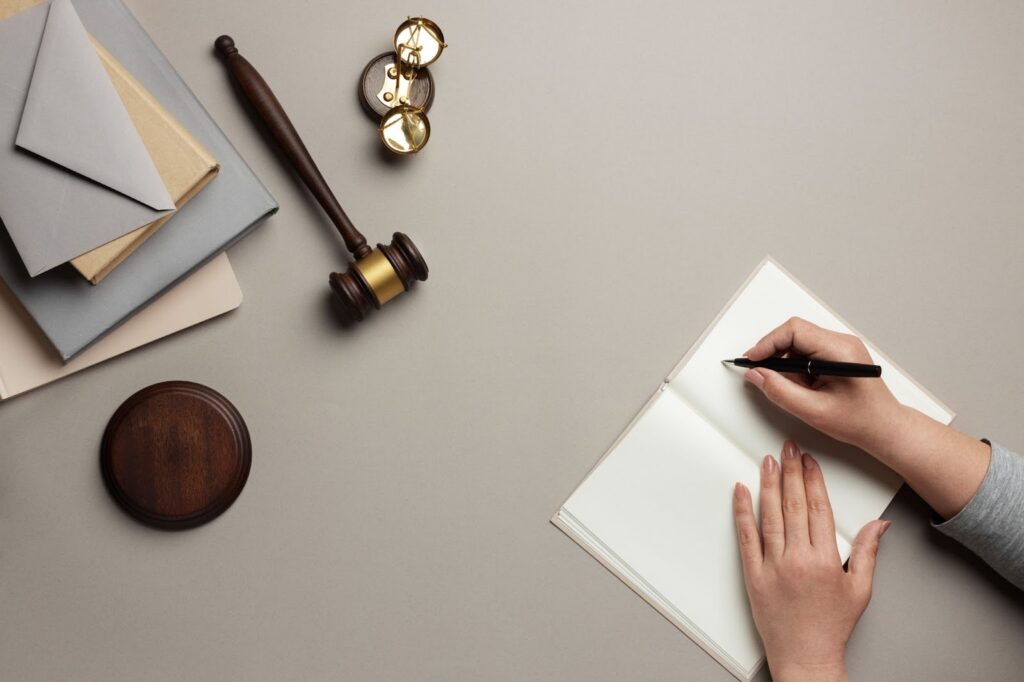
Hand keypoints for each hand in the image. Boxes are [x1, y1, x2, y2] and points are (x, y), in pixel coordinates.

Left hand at [733, 440, 889, 681]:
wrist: (806, 658)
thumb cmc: (832, 627)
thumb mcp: (860, 589)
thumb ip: (867, 552)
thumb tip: (878, 524)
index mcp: (825, 560)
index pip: (819, 508)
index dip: (814, 480)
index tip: (810, 460)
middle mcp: (798, 560)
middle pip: (795, 505)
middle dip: (792, 472)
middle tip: (789, 448)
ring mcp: (772, 567)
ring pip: (770, 516)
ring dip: (769, 485)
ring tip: (768, 461)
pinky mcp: (752, 576)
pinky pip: (746, 537)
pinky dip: (742, 512)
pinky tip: (741, 491)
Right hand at [742, 317, 902, 451]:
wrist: (884, 428)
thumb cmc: (860, 421)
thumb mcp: (813, 411)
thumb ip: (780, 391)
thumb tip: (756, 375)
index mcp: (840, 351)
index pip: (794, 330)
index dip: (768, 343)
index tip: (752, 359)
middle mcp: (842, 343)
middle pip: (795, 333)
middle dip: (774, 354)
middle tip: (762, 374)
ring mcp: (841, 347)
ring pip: (799, 343)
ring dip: (786, 363)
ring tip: (794, 389)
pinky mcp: (837, 355)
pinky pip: (807, 352)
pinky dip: (796, 368)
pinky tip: (803, 387)